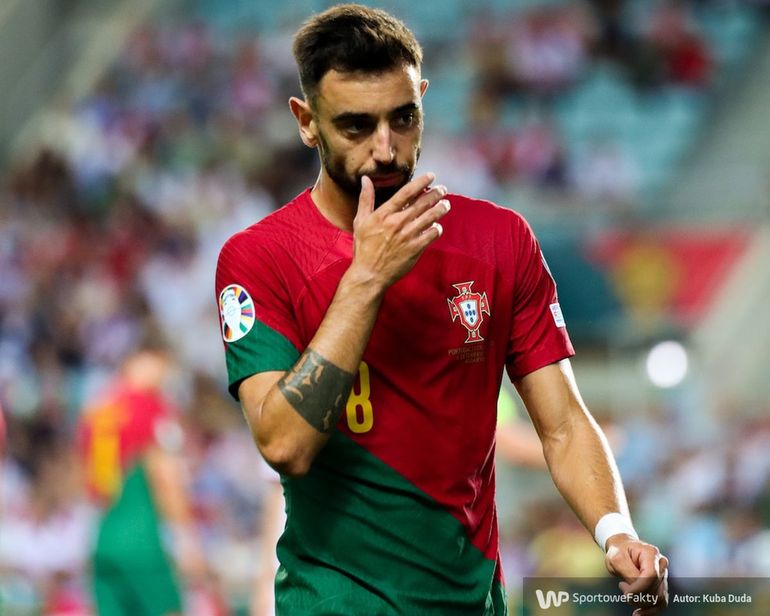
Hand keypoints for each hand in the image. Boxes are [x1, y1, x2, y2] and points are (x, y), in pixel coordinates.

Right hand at [350, 172, 449, 289]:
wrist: (369, 274)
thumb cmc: (363, 248)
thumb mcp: (360, 221)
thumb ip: (365, 199)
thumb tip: (365, 179)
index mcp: (384, 214)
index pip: (406, 193)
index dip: (421, 182)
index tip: (431, 176)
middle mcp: (397, 223)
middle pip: (422, 203)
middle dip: (436, 194)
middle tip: (443, 189)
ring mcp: (408, 236)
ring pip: (431, 217)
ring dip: (441, 208)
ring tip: (445, 204)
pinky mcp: (415, 249)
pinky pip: (432, 234)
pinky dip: (437, 228)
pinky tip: (438, 226)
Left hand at [604, 535, 668, 614]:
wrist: (623, 547)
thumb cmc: (619, 551)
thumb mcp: (617, 558)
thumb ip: (628, 573)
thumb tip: (636, 591)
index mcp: (651, 553)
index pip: (651, 576)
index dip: (639, 589)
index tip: (626, 593)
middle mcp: (661, 564)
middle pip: (654, 589)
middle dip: (637, 595)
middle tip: (623, 587)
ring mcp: (663, 575)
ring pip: (658, 598)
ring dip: (641, 602)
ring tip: (628, 595)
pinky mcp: (662, 584)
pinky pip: (661, 602)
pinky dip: (650, 610)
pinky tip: (639, 613)